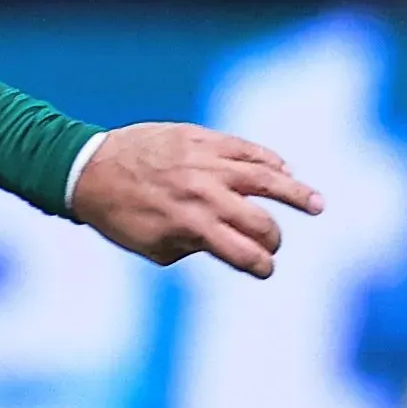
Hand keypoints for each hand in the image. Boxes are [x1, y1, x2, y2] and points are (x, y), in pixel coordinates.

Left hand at [69, 122, 323, 277]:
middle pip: (259, 221)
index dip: (260, 266)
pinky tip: (284, 170)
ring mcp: (207, 162)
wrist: (88, 167)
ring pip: (265, 178)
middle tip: (273, 244)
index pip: (242, 253)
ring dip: (296, 193)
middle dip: (272, 239)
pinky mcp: (203, 138)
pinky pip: (246, 149)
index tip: (266, 269)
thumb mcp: (150, 244)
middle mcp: (205, 193)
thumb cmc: (117, 214)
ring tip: (317, 204)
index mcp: (191, 225)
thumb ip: (190, 246)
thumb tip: (220, 242)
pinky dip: (269, 160)